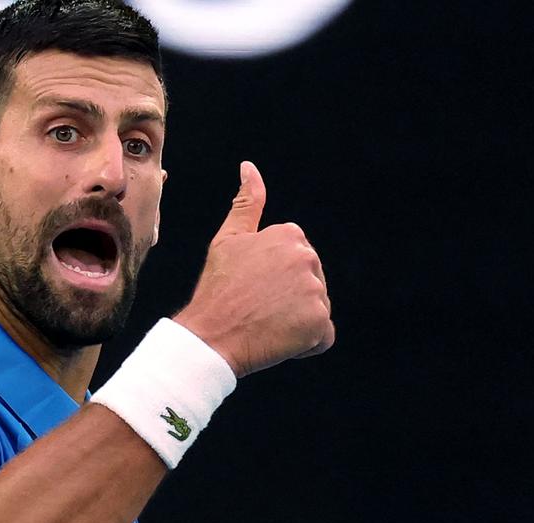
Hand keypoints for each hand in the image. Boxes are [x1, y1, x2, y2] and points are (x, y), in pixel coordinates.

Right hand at [174, 161, 334, 377]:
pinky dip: (306, 344)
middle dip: (290, 299)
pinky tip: (280, 340)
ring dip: (296, 322)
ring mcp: (315, 291)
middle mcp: (307, 258)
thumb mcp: (228, 239)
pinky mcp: (319, 322)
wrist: (210, 335)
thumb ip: (247, 202)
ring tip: (266, 324)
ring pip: (316, 310)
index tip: (253, 288)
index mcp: (290, 234)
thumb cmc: (217, 289)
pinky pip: (322, 337)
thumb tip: (250, 167)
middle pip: (311, 284)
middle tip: (258, 308)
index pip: (297, 263)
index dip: (275, 279)